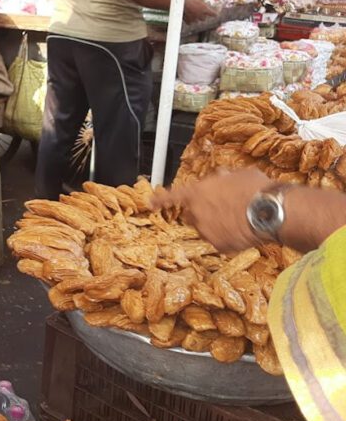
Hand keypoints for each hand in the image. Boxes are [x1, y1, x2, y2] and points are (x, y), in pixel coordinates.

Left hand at [151, 169, 271, 252]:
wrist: (269, 211)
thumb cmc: (255, 189)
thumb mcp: (236, 175)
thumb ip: (221, 179)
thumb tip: (220, 179)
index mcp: (197, 192)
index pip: (173, 196)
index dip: (161, 199)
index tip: (150, 202)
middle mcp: (196, 212)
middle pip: (192, 214)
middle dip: (203, 212)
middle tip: (223, 209)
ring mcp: (205, 230)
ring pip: (206, 228)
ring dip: (215, 225)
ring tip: (238, 218)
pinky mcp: (218, 245)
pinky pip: (220, 241)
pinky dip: (228, 237)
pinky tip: (243, 229)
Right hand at [183, 0, 216, 23]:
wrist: (182, 5)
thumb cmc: (193, 0)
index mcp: (206, 10)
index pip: (214, 14)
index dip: (215, 13)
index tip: (214, 12)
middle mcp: (202, 16)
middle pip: (204, 18)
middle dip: (203, 15)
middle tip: (201, 11)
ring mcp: (195, 19)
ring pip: (197, 21)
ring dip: (197, 18)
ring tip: (194, 14)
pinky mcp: (189, 21)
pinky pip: (190, 22)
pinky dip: (190, 20)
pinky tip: (188, 17)